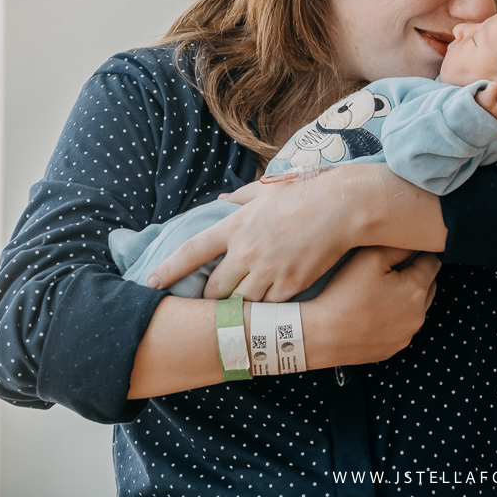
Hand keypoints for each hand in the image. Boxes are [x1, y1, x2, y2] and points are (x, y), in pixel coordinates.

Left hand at [147, 174, 352, 301]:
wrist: (344, 207)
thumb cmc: (307, 192)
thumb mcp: (268, 189)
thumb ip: (240, 198)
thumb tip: (221, 200)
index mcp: (237, 225)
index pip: (192, 250)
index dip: (168, 269)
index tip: (152, 282)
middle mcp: (247, 251)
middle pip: (215, 288)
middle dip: (210, 297)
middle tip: (213, 299)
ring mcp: (269, 270)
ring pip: (240, 303)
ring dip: (239, 305)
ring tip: (241, 306)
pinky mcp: (291, 285)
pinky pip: (269, 306)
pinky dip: (266, 306)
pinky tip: (270, 303)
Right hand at [303, 246, 439, 366]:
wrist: (320, 335)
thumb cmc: (343, 293)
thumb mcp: (371, 257)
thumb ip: (399, 246)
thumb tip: (416, 243)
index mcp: (416, 290)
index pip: (432, 262)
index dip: (420, 253)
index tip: (405, 251)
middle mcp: (418, 315)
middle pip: (428, 286)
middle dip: (416, 275)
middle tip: (391, 270)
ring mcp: (407, 335)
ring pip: (416, 308)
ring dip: (407, 298)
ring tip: (380, 292)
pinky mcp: (394, 348)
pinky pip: (402, 327)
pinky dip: (395, 318)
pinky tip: (374, 312)